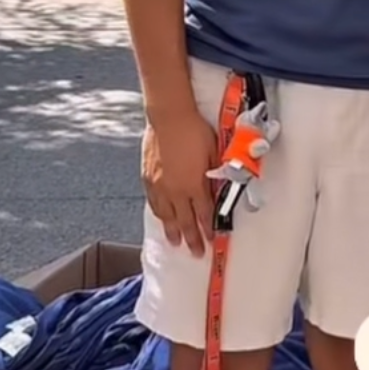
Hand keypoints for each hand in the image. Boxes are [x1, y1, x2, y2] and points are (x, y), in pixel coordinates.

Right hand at [142, 107, 218, 255]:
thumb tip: (220, 189)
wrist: (170, 117)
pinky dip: (159, 214)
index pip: (204, 215)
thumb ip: (215, 175)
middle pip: (185, 221)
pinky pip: (154, 203)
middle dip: (192, 239)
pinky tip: (160, 218)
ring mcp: (160, 186)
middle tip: (195, 252)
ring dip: (172, 231)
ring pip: (166, 216)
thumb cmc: (194, 130)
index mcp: (195, 186)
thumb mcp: (214, 153)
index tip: (211, 240)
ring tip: (175, 242)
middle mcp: (176, 190)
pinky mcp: (148, 178)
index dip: (208, 229)